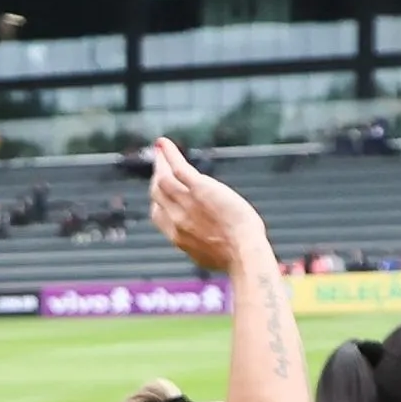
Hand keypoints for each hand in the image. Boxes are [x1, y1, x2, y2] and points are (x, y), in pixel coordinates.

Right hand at [143, 138, 265, 271]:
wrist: (244, 253)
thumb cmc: (237, 258)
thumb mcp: (210, 255)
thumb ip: (202, 243)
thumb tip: (208, 241)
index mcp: (177, 237)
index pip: (157, 214)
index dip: (157, 201)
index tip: (161, 191)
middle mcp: (175, 218)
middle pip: (157, 193)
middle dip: (156, 177)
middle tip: (159, 165)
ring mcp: (185, 203)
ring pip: (163, 178)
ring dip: (161, 162)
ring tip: (161, 150)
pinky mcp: (199, 189)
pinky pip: (178, 167)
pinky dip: (169, 154)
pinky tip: (163, 143)